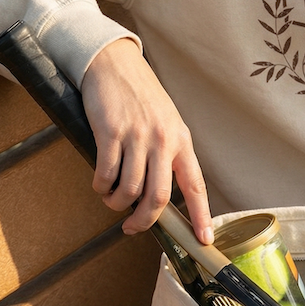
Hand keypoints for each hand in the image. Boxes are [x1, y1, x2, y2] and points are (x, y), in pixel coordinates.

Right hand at [80, 38, 213, 243]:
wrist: (115, 64)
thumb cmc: (141, 97)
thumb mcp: (167, 122)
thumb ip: (168, 155)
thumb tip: (161, 194)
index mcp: (181, 141)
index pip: (196, 186)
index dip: (201, 216)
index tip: (204, 240)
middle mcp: (163, 141)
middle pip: (159, 197)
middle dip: (145, 221)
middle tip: (132, 228)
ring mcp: (137, 136)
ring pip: (129, 190)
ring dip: (116, 204)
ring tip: (111, 200)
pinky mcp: (110, 132)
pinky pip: (106, 173)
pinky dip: (101, 186)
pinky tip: (100, 184)